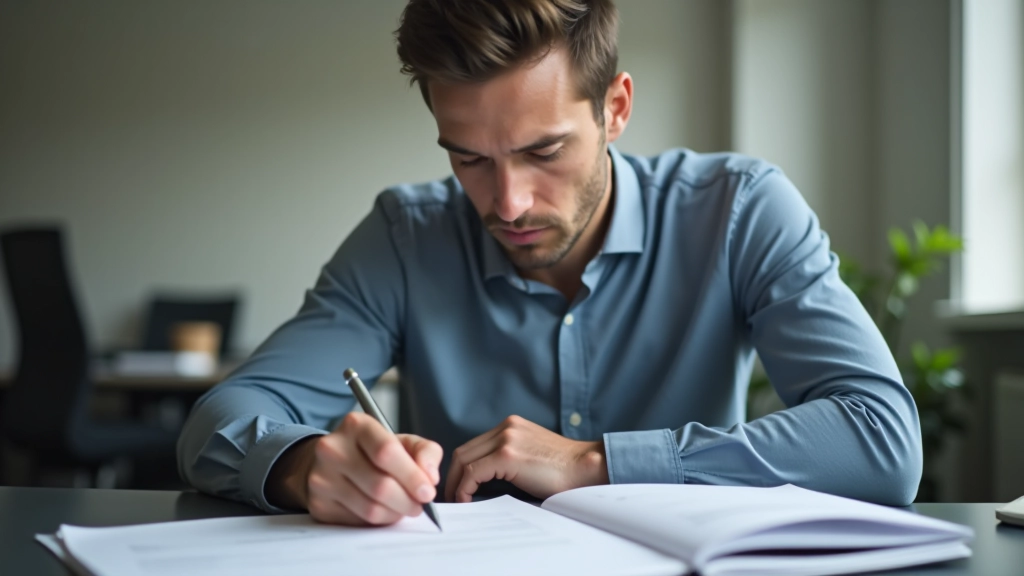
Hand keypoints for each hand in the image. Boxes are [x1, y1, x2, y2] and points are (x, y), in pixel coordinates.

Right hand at [266, 412, 441, 525]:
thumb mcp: (401, 441)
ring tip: (403, 507)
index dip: (412, 476)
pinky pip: (358, 521)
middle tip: (419, 504)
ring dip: (395, 513)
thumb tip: (430, 477)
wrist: (330, 462)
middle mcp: (333, 448)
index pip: (386, 452)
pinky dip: (378, 520)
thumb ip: (425, 452)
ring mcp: (322, 478)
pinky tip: (382, 510)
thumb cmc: (371, 451)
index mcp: (356, 425)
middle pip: (380, 485)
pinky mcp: (319, 504)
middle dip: (408, 501)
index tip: (427, 491)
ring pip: (370, 508)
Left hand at [444, 415, 608, 502]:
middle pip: (465, 451)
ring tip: (458, 502)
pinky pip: (474, 472)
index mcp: (511, 426)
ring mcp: (506, 439)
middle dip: (453, 477)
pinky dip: (465, 488)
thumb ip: (509, 460)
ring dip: (456, 483)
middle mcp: (506, 427)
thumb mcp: (531, 455)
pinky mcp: (507, 455)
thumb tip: (482, 483)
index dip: (461, 469)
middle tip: (452, 498)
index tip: (458, 488)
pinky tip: (467, 501)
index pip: (474, 446)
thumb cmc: (564, 471)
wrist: (587, 468)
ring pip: (465, 460)